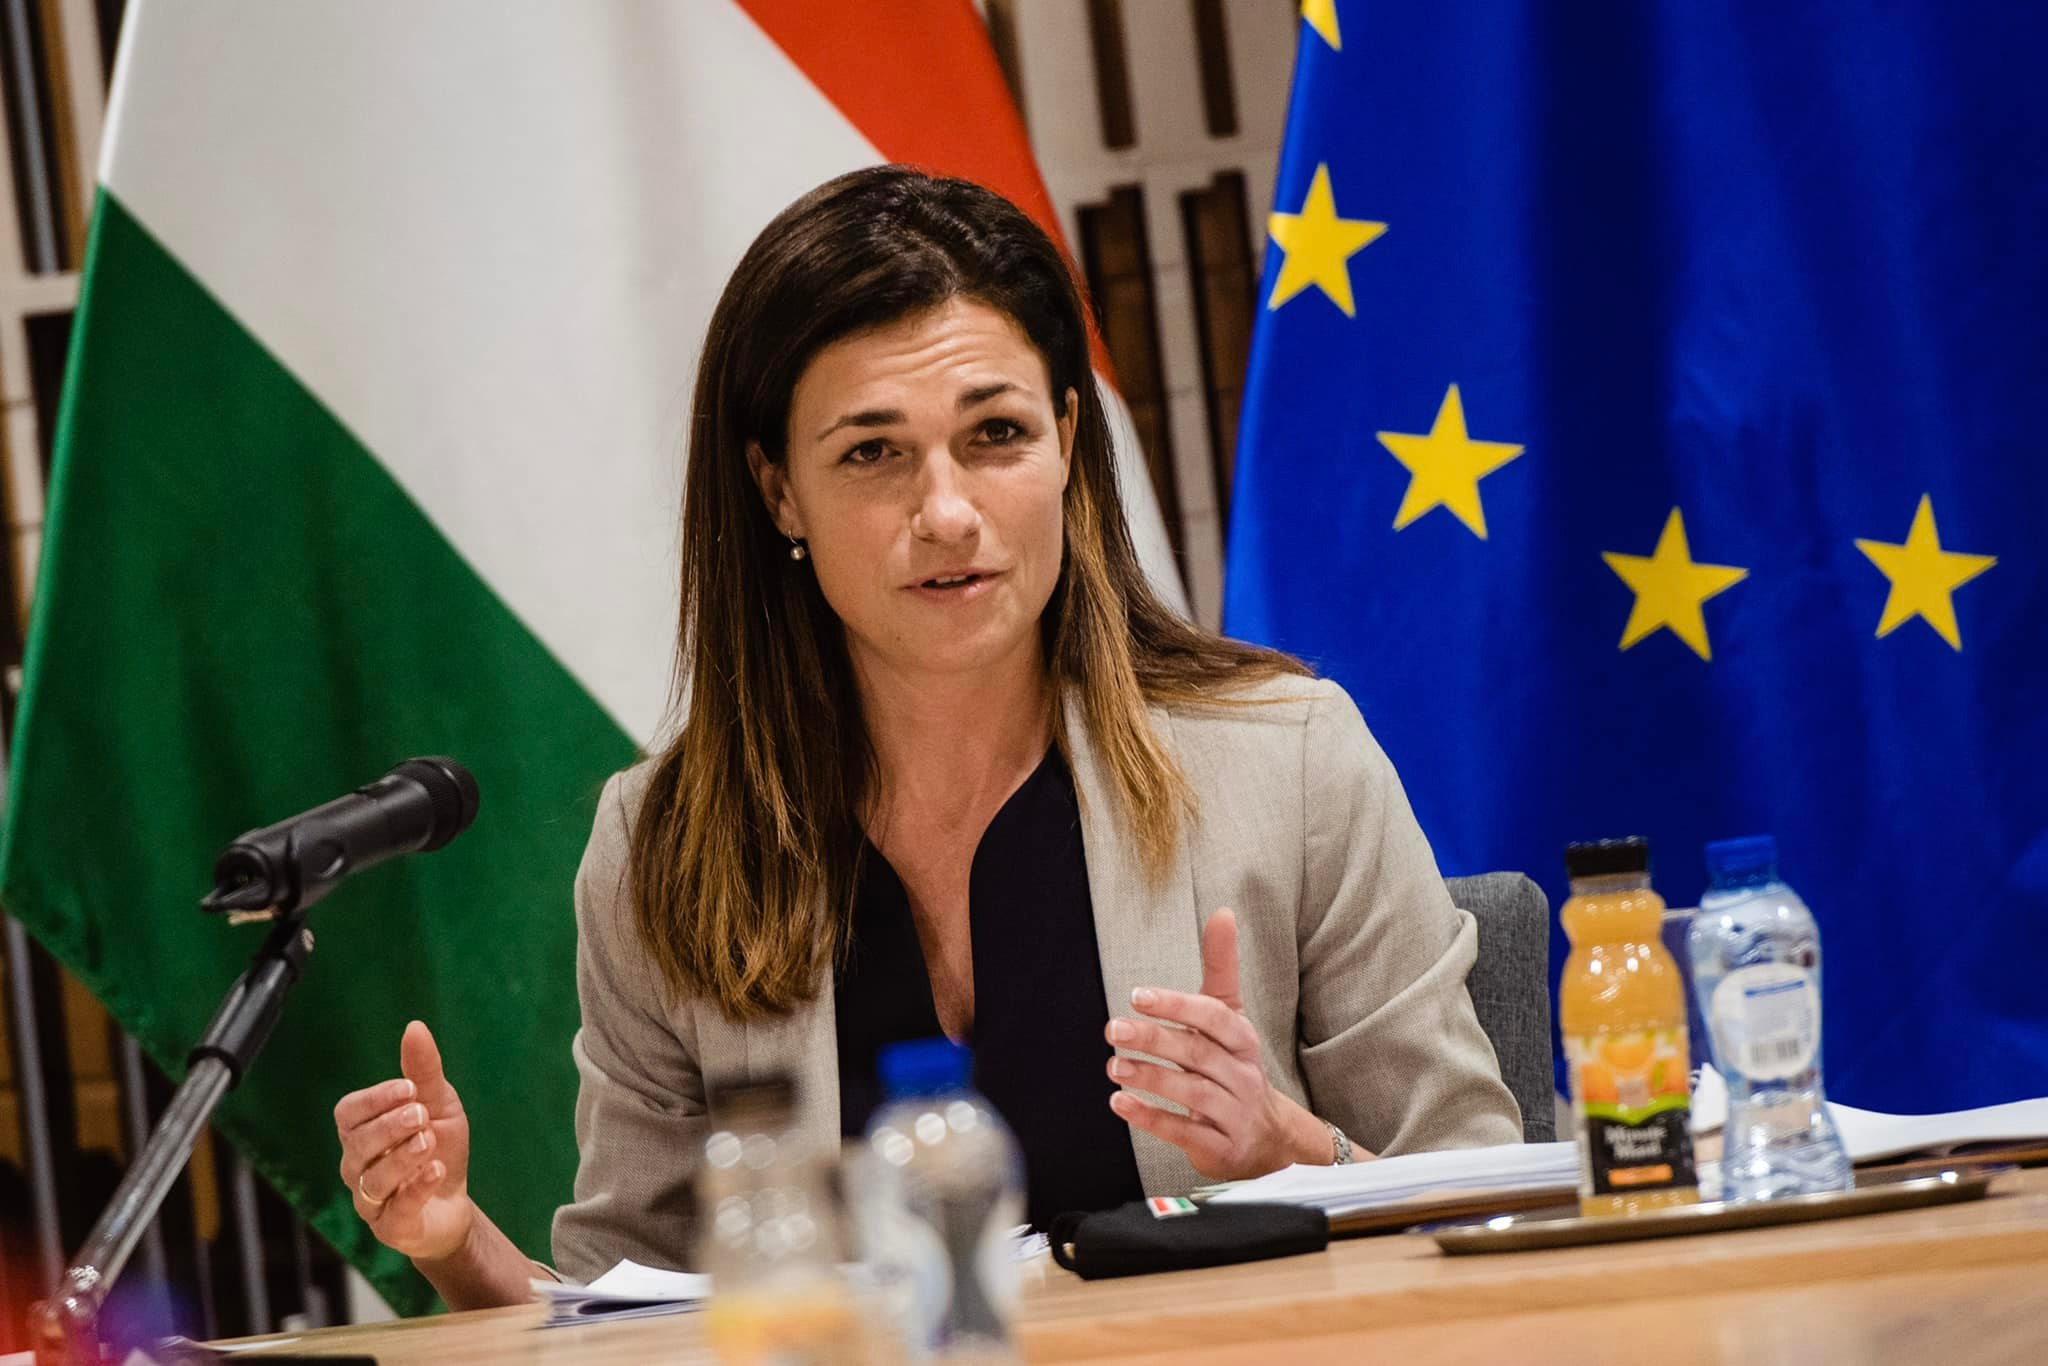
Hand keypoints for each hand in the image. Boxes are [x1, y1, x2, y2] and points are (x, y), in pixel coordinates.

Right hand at [334, 1020, 474, 1260]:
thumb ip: (422, 1070)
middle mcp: (357, 1165)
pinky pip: (394, 1211)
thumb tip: (415, 1026)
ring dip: (402, 1157)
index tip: (408, 1088)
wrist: (454, 1201)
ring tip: (429, 1141)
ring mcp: (370, 1200)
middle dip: (390, 1126)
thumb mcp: (438, 1103)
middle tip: (421, 1113)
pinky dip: (415, 1190)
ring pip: (372, 1179)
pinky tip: (434, 1171)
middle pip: (358, 1143)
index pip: (349, 1112)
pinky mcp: (390, 1228)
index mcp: (361, 1132)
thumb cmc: (438, 1147)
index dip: (375, 1099)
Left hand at [1104, 908, 1331, 1180]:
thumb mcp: (1231, 1017)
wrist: (1268, 1138)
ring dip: (1150, 1078)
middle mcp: (1242, 1074)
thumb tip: (1222, 913)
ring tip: (1114, 1066)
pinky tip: (1120, 1103)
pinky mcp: (1221, 1147)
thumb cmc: (1234, 1065)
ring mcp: (1234, 1113)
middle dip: (1153, 1040)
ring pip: (1191, 1093)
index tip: (1138, 996)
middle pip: (1197, 1053)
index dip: (1177, 1005)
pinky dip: (1151, 1118)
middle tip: (1113, 1029)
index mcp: (1242, 1039)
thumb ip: (1221, 968)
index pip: (1213, 1016)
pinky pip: (1185, 1132)